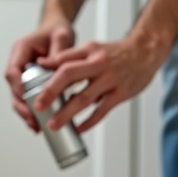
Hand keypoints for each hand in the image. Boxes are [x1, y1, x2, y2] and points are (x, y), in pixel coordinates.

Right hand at [4, 16, 75, 131]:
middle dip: (21, 106)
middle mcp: (19, 62)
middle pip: (13, 88)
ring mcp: (23, 73)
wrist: (58, 30)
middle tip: (31, 120)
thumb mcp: (61, 37)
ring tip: (35, 126)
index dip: (17, 87)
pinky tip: (38, 123)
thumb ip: (59, 52)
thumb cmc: (57, 31)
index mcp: (21, 49)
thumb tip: (57, 70)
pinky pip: (27, 97)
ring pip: (18, 96)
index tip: (25, 100)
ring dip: (25, 112)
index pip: (12, 71)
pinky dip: (32, 110)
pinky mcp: (30, 81)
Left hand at [33, 34, 165, 133]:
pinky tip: (78, 128)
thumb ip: (69, 56)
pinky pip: (101, 111)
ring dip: (67, 113)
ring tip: (54, 124)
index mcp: (88, 51)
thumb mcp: (92, 48)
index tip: (31, 87)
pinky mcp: (120, 94)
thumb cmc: (117, 53)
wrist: (146, 52)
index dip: (45, 74)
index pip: (62, 61)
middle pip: (69, 76)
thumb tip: (44, 64)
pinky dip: (88, 122)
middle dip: (51, 92)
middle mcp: (98, 64)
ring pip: (84, 98)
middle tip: (38, 107)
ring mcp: (110, 80)